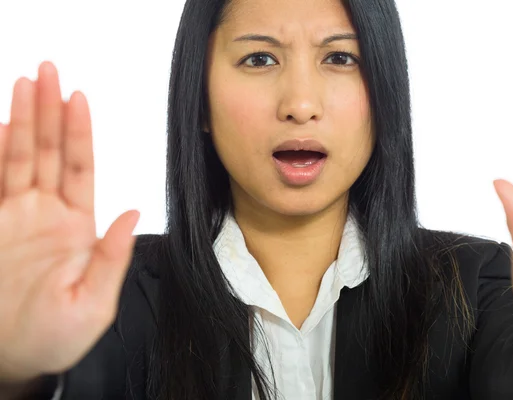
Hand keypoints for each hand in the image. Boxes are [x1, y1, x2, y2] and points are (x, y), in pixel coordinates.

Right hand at [0, 62, 139, 382]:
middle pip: (50, 152)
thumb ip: (112, 256)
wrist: (9, 360)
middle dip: (49, 112)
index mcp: (77, 227)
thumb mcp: (94, 303)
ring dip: (21, 121)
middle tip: (48, 73)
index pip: (81, 169)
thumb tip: (132, 214)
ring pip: (19, 158)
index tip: (79, 99)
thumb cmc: (54, 338)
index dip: (80, 133)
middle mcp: (46, 214)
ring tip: (24, 86)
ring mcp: (14, 217)